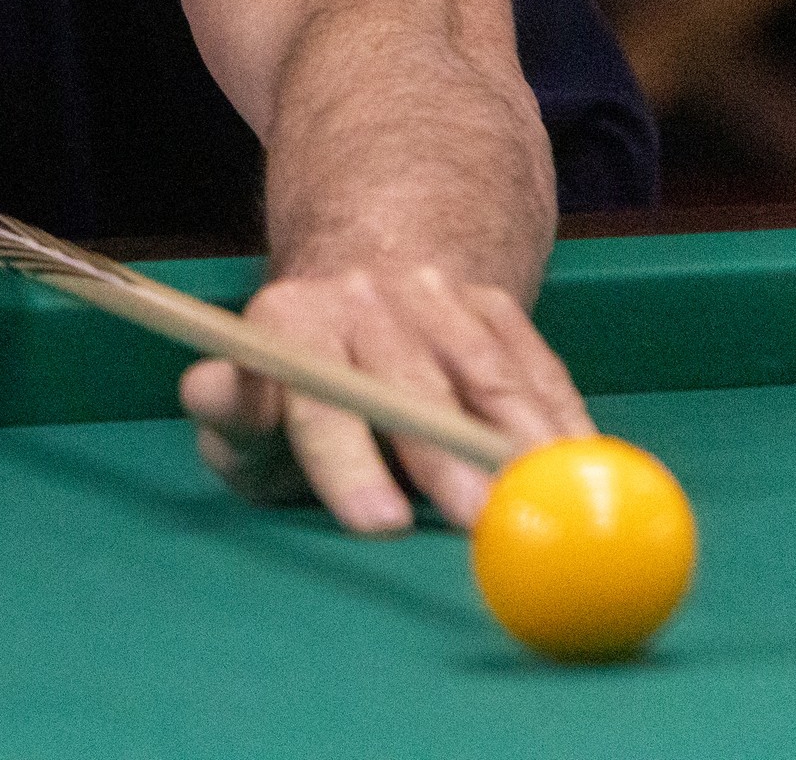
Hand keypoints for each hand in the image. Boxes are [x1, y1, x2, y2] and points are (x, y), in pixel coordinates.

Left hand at [179, 265, 592, 533]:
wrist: (362, 269)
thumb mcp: (244, 408)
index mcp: (287, 324)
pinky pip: (537, 369)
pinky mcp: (493, 304)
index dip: (346, 462)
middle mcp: (360, 300)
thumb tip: (210, 393)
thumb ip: (230, 417)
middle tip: (481, 526)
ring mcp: (433, 296)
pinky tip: (585, 472)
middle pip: (409, 387)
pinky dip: (563, 424)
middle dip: (446, 460)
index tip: (379, 524)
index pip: (315, 399)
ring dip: (522, 445)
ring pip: (486, 376)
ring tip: (553, 510)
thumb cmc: (296, 384)